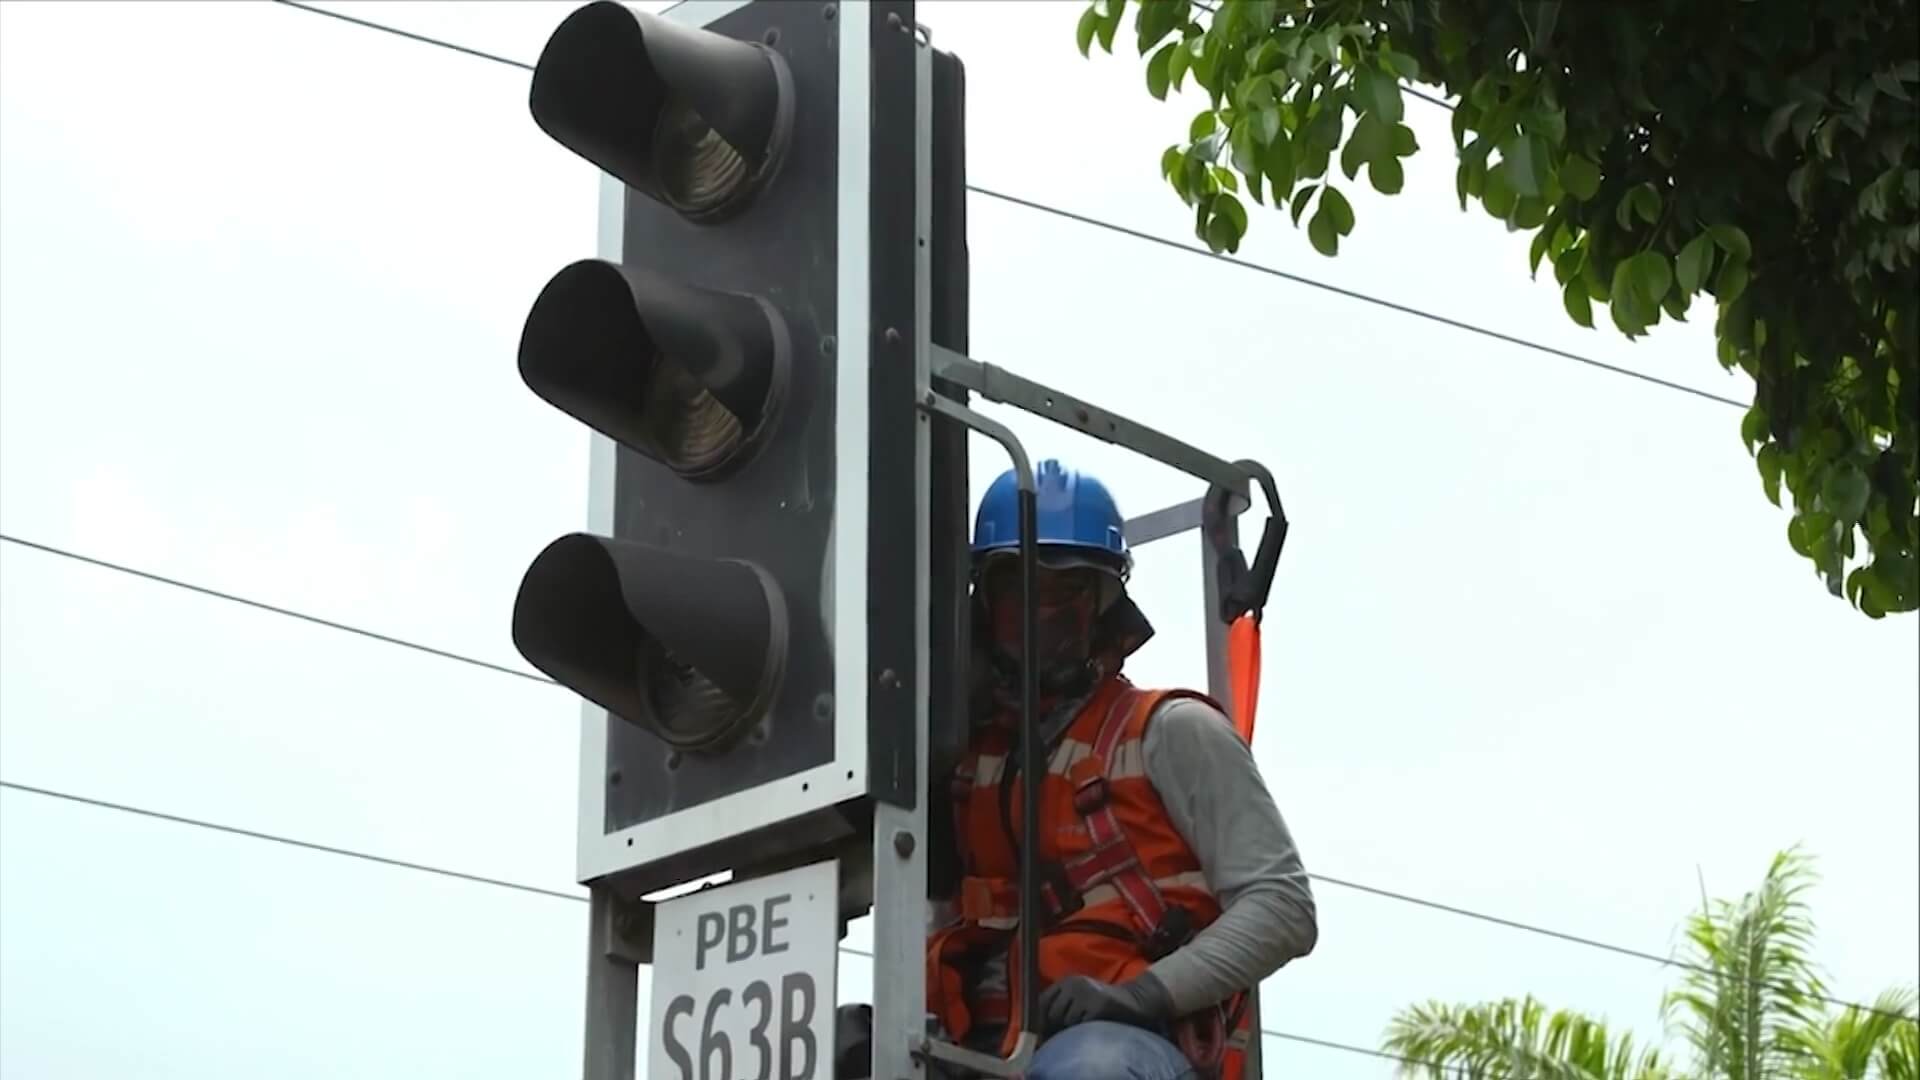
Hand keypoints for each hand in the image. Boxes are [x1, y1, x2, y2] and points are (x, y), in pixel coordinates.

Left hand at [1035, 973, 1173, 1034]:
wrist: (1133, 1000)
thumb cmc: (1101, 1002)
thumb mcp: (1078, 996)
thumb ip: (1059, 1004)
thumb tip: (1039, 1024)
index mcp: (1067, 981)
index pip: (1043, 1000)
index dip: (1041, 1016)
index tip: (1046, 1028)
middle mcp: (1074, 984)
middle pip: (1053, 1013)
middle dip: (1060, 1023)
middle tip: (1074, 1023)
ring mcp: (1086, 994)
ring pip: (1067, 1021)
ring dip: (1075, 1026)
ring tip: (1088, 1020)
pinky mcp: (1098, 1005)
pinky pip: (1082, 1025)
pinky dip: (1087, 1028)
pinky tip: (1096, 1021)